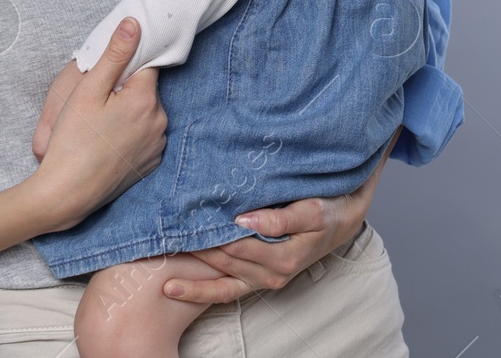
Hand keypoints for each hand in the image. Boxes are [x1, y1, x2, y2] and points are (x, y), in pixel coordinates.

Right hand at [29, 18, 166, 231]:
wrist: (67, 193)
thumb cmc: (72, 140)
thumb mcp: (88, 91)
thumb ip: (114, 55)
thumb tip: (135, 24)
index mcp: (146, 99)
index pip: (146, 64)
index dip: (125, 64)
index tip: (107, 73)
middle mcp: (160, 121)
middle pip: (145, 90)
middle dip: (125, 89)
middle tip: (95, 102)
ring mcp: (157, 145)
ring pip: (145, 113)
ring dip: (128, 111)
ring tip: (98, 124)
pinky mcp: (150, 163)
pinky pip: (144, 136)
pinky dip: (130, 133)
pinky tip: (106, 141)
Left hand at [161, 129, 396, 302]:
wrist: (344, 219)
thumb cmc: (330, 210)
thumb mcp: (313, 211)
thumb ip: (281, 218)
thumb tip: (244, 220)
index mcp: (282, 259)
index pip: (233, 247)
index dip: (206, 235)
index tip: (178, 222)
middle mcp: (270, 275)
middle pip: (221, 262)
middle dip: (191, 250)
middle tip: (157, 236)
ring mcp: (263, 279)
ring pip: (218, 278)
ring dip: (189, 272)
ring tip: (156, 257)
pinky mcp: (258, 278)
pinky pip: (225, 291)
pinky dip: (200, 291)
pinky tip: (173, 288)